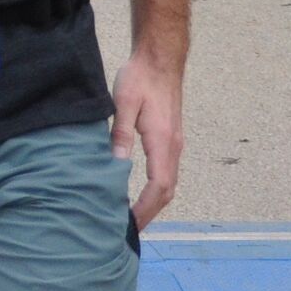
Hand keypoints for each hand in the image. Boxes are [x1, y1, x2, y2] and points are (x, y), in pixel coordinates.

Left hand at [112, 52, 184, 226]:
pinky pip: (167, 172)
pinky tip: (142, 195)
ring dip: (155, 203)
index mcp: (163, 141)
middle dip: (150, 213)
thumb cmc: (141, 78)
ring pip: (169, 183)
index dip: (145, 208)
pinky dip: (157, 190)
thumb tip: (116, 166)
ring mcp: (175, 144)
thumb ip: (120, 135)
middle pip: (167, 191)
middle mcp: (174, 147)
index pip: (159, 186)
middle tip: (130, 230)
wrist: (161, 59)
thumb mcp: (124, 104)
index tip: (130, 224)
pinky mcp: (171, 139)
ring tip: (134, 218)